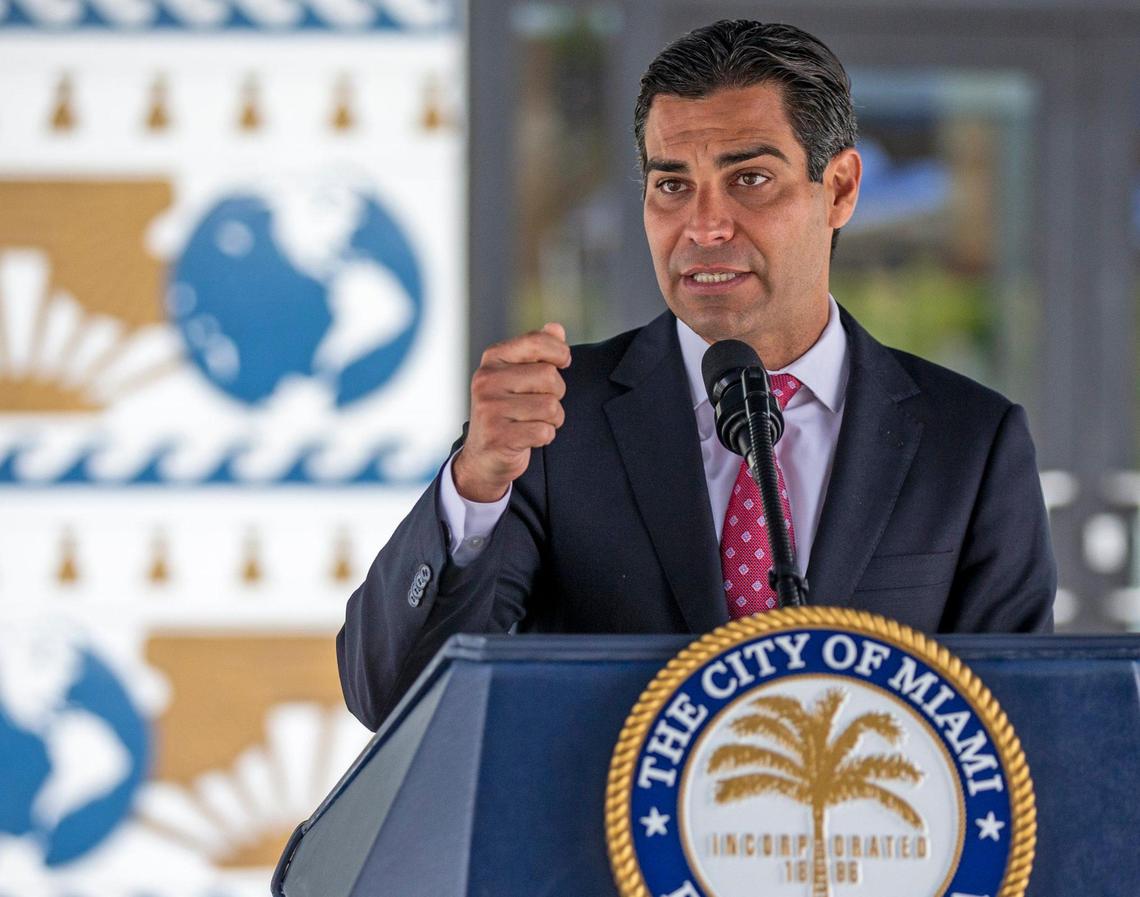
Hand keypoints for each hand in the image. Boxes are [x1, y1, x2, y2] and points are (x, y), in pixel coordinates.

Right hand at [452, 323, 570, 501]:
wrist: (483, 458)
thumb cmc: (508, 411)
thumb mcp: (519, 376)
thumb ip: (538, 350)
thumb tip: (556, 328)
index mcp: (493, 359)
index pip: (537, 342)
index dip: (559, 352)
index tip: (563, 363)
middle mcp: (486, 380)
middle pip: (549, 376)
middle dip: (557, 394)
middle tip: (542, 404)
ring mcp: (489, 408)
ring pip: (551, 406)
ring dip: (552, 419)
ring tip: (534, 422)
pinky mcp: (497, 436)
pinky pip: (544, 432)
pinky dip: (545, 437)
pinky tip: (529, 438)